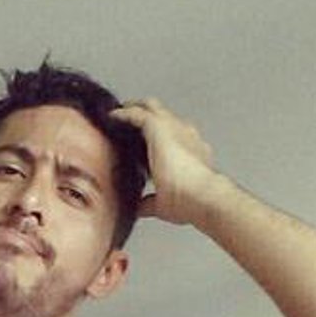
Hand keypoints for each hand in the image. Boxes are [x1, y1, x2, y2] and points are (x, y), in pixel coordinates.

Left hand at [109, 98, 216, 224]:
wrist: (203, 196)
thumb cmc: (191, 202)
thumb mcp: (165, 202)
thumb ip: (151, 202)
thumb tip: (139, 207)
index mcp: (189, 151)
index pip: (170, 138)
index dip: (154, 139)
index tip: (139, 143)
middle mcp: (184, 134)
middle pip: (162, 117)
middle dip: (145, 116)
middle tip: (126, 120)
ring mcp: (174, 127)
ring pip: (151, 109)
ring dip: (134, 110)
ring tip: (116, 115)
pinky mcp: (160, 126)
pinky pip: (138, 113)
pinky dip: (124, 114)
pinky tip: (112, 117)